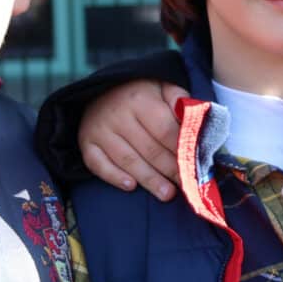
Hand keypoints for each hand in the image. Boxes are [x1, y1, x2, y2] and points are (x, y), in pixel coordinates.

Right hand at [83, 82, 185, 199]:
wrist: (102, 89)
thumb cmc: (141, 93)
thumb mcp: (163, 87)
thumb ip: (180, 102)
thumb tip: (196, 122)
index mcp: (140, 100)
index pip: (165, 131)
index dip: (182, 150)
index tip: (195, 166)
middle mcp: (118, 115)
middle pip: (149, 150)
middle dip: (170, 170)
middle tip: (186, 184)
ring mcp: (100, 130)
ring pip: (128, 161)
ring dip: (149, 180)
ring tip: (166, 194)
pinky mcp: (86, 142)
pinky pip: (98, 165)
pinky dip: (114, 177)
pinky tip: (131, 186)